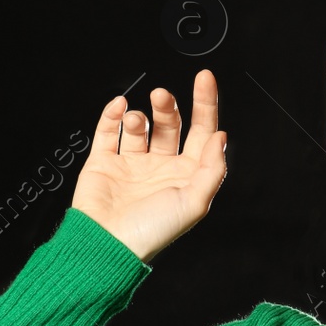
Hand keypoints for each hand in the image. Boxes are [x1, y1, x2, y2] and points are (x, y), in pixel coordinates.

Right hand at [71, 70, 226, 263]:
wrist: (107, 245)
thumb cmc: (151, 232)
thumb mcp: (195, 202)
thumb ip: (212, 169)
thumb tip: (220, 137)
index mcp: (186, 176)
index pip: (201, 132)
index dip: (205, 105)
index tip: (205, 80)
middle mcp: (160, 168)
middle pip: (170, 124)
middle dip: (168, 107)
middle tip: (162, 97)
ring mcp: (132, 164)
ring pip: (140, 126)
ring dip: (141, 115)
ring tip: (138, 120)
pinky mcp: (105, 163)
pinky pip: (109, 131)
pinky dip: (113, 115)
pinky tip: (119, 108)